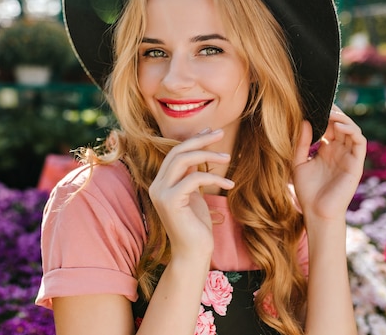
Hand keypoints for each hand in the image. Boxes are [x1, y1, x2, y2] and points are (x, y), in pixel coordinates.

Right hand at [149, 129, 233, 260]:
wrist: (194, 254)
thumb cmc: (197, 227)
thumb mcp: (194, 195)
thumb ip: (192, 175)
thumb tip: (200, 153)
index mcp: (161, 183)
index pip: (175, 153)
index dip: (193, 140)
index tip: (211, 132)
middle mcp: (156, 185)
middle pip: (177, 151)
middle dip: (200, 139)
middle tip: (221, 132)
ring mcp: (161, 193)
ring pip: (182, 160)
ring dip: (208, 154)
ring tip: (228, 157)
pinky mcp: (170, 201)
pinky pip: (193, 178)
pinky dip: (214, 178)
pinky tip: (229, 184)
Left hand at [292, 107, 366, 221]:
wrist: (316, 212)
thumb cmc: (306, 190)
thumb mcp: (297, 162)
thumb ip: (300, 143)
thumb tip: (303, 121)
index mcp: (326, 150)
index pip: (329, 127)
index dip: (324, 115)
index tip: (313, 105)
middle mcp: (339, 151)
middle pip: (341, 125)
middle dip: (333, 114)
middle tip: (322, 105)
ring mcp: (349, 157)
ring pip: (352, 130)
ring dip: (343, 119)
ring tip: (331, 113)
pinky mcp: (356, 164)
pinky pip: (359, 142)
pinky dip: (352, 131)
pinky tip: (339, 126)